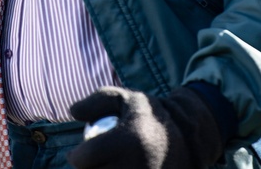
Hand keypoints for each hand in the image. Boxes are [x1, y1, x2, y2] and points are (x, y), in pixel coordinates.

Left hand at [68, 86, 223, 168]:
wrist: (187, 139)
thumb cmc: (149, 117)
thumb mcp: (125, 98)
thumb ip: (96, 101)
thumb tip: (73, 111)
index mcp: (128, 140)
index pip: (85, 158)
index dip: (76, 156)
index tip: (77, 154)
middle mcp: (136, 165)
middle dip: (89, 168)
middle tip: (91, 162)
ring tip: (103, 165)